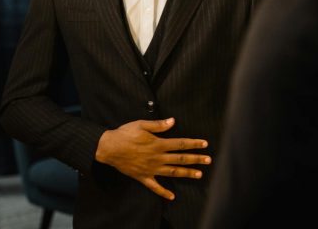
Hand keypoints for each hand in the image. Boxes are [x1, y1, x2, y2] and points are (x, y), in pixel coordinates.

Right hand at [95, 117, 211, 199]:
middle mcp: (157, 157)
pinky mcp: (143, 177)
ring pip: (172, 172)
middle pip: (180, 159)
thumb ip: (158, 125)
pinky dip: (164, 192)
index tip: (205, 144)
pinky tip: (172, 196)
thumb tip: (173, 121)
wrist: (109, 148)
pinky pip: (155, 187)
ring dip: (186, 173)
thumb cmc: (125, 134)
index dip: (194, 144)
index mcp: (158, 144)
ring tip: (199, 175)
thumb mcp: (141, 124)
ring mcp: (151, 169)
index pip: (180, 144)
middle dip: (196, 159)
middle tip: (208, 160)